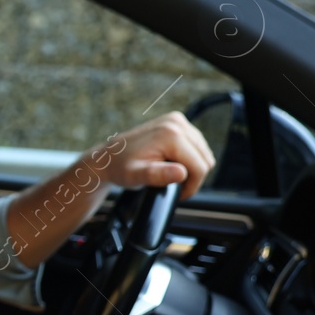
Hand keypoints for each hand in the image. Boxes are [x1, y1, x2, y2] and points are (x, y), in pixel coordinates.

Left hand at [99, 112, 215, 198]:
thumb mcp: (136, 176)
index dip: (192, 186)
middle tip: (173, 186)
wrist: (109, 157)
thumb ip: (158, 175)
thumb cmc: (120, 167)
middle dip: (193, 177)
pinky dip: (189, 158)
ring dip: (192, 168)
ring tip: (170, 175)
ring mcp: (177, 120)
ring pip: (203, 153)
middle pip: (205, 159)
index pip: (200, 167)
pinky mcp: (177, 122)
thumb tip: (181, 173)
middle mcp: (176, 123)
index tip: (178, 194)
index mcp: (171, 134)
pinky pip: (196, 146)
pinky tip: (172, 164)